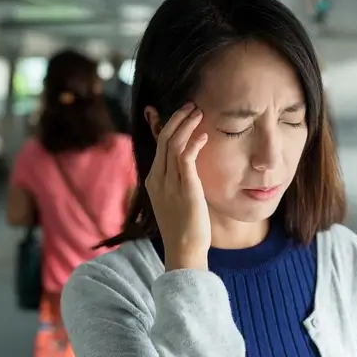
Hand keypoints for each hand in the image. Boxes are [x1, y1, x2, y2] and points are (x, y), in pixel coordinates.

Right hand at [145, 102, 210, 270]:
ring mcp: (169, 183)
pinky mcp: (184, 188)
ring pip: (172, 143)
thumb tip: (189, 167)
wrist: (184, 250)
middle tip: (192, 106)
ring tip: (199, 113)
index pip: (157, 145)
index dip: (166, 125)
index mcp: (153, 181)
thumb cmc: (184, 229)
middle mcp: (157, 179)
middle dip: (177, 119)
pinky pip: (185, 157)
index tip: (179, 113)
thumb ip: (180, 182)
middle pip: (163, 139)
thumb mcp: (177, 200)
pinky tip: (204, 136)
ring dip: (186, 125)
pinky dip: (194, 142)